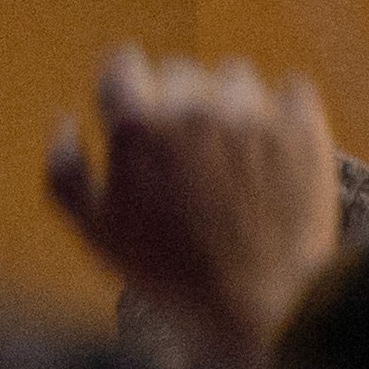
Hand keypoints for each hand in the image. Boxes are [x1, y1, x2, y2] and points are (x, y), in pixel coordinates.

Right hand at [44, 48, 340, 368]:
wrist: (255, 304)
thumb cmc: (166, 272)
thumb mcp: (93, 231)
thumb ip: (65, 171)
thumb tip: (65, 120)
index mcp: (136, 129)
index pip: (122, 64)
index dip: (125, 83)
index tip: (135, 102)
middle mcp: (194, 110)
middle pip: (180, 72)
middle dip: (175, 101)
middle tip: (183, 149)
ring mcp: (252, 116)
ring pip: (234, 77)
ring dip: (229, 102)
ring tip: (229, 152)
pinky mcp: (303, 128)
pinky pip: (291, 89)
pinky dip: (281, 110)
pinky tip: (272, 147)